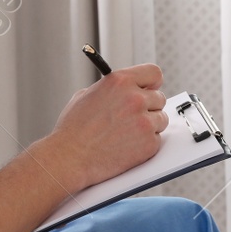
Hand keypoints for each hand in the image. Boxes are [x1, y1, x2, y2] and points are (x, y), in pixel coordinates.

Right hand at [44, 64, 167, 187]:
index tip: (150, 89)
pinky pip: (157, 139)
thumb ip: (112, 89)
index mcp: (120, 81)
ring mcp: (144, 121)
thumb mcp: (87, 95)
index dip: (152, 83)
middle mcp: (135, 98)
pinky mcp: (149, 143)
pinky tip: (127, 146)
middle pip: (159, 98)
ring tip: (127, 134)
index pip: (153, 73)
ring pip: (161, 119)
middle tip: (134, 118)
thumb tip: (128, 89)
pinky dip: (145, 144)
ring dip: (149, 126)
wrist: (69, 158)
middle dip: (148, 108)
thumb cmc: (73, 129)